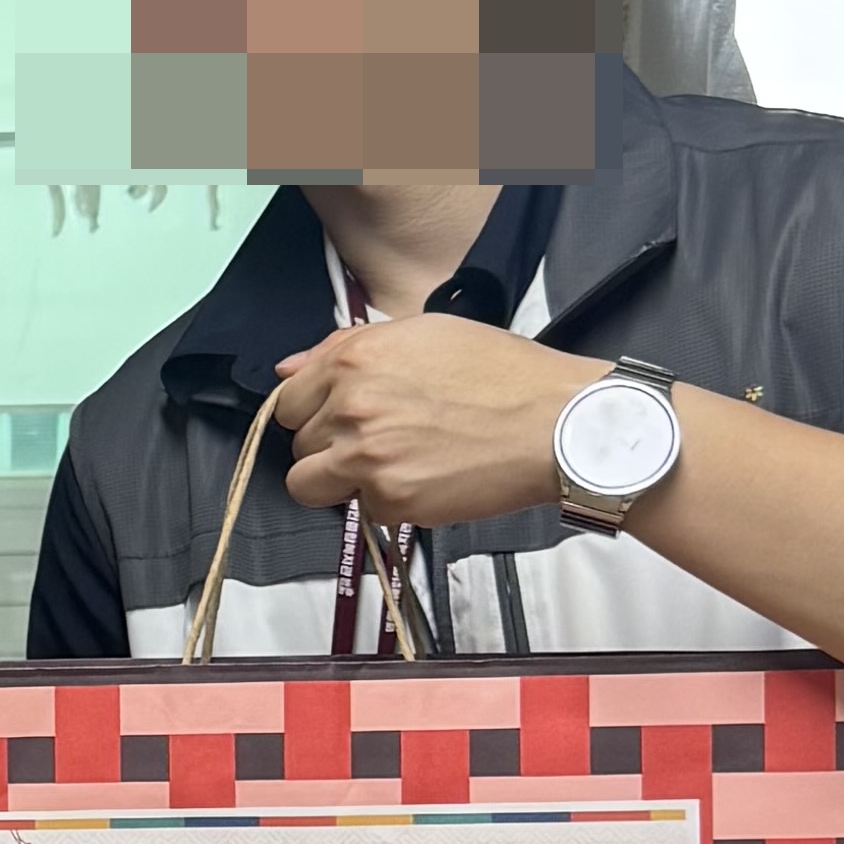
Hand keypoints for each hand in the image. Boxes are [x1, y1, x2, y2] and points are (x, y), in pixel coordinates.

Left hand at [270, 314, 593, 531]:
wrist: (556, 423)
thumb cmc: (503, 375)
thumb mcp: (423, 333)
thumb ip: (346, 349)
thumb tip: (289, 370)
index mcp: (353, 359)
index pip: (288, 400)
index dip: (314, 411)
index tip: (338, 419)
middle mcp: (350, 405)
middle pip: (297, 443)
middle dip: (329, 446)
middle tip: (380, 440)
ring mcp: (366, 455)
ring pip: (309, 485)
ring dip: (341, 481)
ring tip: (392, 465)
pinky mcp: (390, 499)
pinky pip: (362, 510)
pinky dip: (388, 502)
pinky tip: (426, 478)